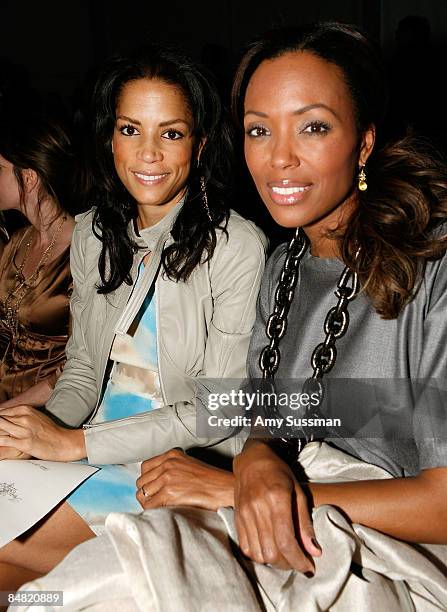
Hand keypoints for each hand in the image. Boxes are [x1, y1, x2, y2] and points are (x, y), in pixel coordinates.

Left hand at [0, 405, 85, 460]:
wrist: (64, 442)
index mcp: (25, 409)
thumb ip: (21, 415)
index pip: (2, 411)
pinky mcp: (23, 443)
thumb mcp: (36, 416)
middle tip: (0, 429)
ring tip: (0, 435)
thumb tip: (7, 417)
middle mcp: (23, 418)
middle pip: (0, 419)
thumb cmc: (51, 431)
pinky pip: (3, 440)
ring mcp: (23, 430)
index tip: (0, 423)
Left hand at [136, 448, 234, 510]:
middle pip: (141, 481)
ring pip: (142, 493)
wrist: (223, 488)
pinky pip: (149, 505)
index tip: (152, 487)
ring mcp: (167, 478)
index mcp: (171, 455)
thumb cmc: (209, 479)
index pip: (145, 467)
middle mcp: (167, 464)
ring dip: (148, 502)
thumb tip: (156, 481)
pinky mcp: (169, 493)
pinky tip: (161, 512)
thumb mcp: (188, 464)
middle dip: (146, 492)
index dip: (147, 479)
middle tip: (154, 499)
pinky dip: (152, 510)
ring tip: (157, 507)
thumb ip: (172, 467)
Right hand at [233, 440, 320, 572]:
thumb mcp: (298, 492)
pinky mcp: (236, 518)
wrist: (252, 461)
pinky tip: (269, 549)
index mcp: (277, 499)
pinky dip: (259, 555)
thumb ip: (305, 523)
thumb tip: (314, 552)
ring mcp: (244, 514)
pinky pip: (246, 548)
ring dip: (274, 562)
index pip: (286, 541)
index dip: (298, 560)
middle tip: (298, 561)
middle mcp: (258, 508)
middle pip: (271, 552)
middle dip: (288, 564)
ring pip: (258, 554)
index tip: (308, 568)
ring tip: (285, 556)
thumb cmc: (279, 474)